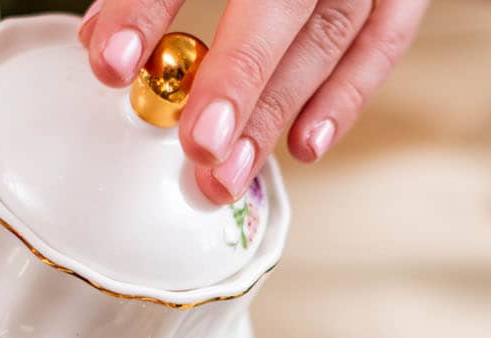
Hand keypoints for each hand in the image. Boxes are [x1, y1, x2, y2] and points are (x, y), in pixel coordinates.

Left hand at [79, 0, 428, 202]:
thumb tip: (105, 40)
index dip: (148, 5)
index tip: (113, 61)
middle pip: (278, 5)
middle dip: (237, 80)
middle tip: (199, 145)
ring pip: (330, 35)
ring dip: (279, 111)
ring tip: (232, 170)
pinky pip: (385, 39)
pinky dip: (347, 96)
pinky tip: (304, 146)